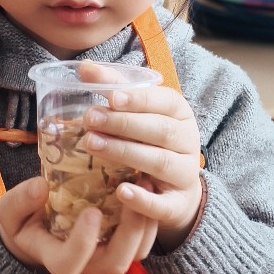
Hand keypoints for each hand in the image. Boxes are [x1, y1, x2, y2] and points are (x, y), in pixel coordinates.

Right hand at [0, 176, 158, 273]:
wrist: (38, 229)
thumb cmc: (24, 220)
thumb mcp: (12, 210)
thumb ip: (21, 201)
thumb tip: (41, 187)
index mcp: (56, 258)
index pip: (69, 264)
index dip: (81, 244)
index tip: (90, 211)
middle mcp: (87, 263)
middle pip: (116, 263)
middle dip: (129, 232)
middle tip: (132, 195)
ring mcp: (108, 253)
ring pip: (137, 252)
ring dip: (146, 223)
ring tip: (146, 185)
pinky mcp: (122, 240)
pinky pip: (144, 237)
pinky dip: (151, 214)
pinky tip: (149, 185)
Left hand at [77, 62, 203, 250]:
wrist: (175, 189)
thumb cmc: (150, 141)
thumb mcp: (137, 114)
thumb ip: (114, 89)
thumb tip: (85, 68)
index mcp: (180, 114)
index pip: (166, 101)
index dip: (139, 99)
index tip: (111, 97)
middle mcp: (188, 142)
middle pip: (161, 130)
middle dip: (124, 124)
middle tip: (90, 119)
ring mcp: (185, 174)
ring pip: (160, 162)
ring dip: (125, 153)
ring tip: (93, 145)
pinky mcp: (178, 204)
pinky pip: (163, 204)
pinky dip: (143, 199)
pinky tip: (121, 192)